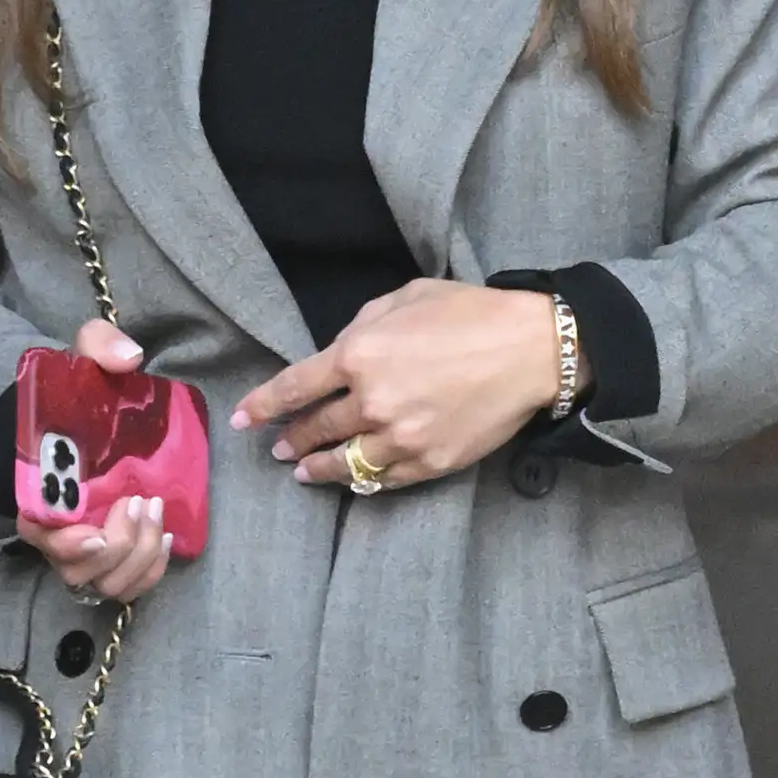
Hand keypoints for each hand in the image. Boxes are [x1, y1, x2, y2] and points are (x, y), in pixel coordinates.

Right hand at [17, 318, 177, 602]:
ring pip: (105, 583)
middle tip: (140, 503)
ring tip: (157, 518)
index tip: (92, 531)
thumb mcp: (83, 360)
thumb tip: (129, 357)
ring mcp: (86, 547)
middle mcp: (58, 531)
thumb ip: (100, 348)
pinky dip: (149, 572)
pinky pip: (127, 584)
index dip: (64, 544)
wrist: (81, 423)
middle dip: (117, 547)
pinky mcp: (114, 552)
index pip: (39, 536)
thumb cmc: (76, 398)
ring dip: (137, 559)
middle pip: (78, 570)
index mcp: (38, 494)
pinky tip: (167, 540)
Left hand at [236, 279, 566, 491]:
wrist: (534, 349)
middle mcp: (372, 401)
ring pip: (345, 463)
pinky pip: (385, 479)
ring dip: (318, 468)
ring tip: (305, 472)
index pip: (294, 388)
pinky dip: (364, 480)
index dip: (263, 406)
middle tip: (280, 448)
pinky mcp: (430, 462)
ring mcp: (401, 437)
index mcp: (360, 354)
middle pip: (316, 429)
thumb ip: (361, 326)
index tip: (244, 420)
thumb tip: (337, 353)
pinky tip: (356, 478)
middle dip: (291, 439)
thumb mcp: (406, 297)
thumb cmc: (472, 313)